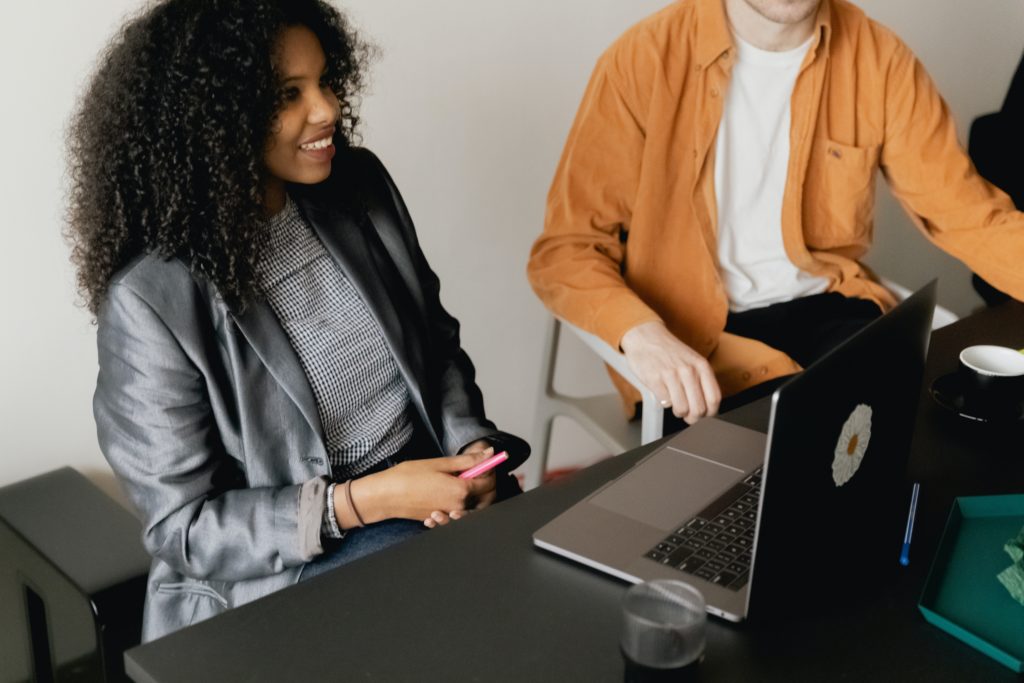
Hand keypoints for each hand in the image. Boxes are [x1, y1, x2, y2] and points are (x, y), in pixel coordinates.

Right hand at [351, 451, 494, 525]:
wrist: (385, 496)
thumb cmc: (407, 477)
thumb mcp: (439, 463)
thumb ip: (467, 461)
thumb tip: (489, 453)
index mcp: (460, 490)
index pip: (489, 482)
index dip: (490, 469)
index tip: (485, 460)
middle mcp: (458, 506)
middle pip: (485, 497)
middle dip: (485, 482)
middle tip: (474, 468)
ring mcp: (449, 514)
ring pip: (473, 505)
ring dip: (472, 492)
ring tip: (459, 478)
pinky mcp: (440, 518)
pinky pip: (457, 511)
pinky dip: (458, 502)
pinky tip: (446, 490)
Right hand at [620, 321, 720, 424]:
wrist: (646, 336)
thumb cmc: (669, 351)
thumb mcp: (692, 360)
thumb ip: (702, 380)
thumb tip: (707, 407)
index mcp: (701, 366)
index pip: (714, 398)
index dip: (710, 413)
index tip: (704, 415)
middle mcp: (688, 370)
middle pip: (699, 408)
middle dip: (693, 417)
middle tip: (687, 415)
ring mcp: (671, 375)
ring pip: (682, 409)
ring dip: (678, 411)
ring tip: (675, 404)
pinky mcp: (655, 380)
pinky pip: (665, 403)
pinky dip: (664, 402)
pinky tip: (663, 392)